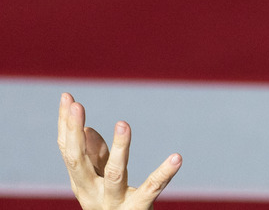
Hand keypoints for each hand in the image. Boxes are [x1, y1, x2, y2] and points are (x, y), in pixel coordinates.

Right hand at [57, 92, 181, 208]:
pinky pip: (153, 188)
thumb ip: (94, 155)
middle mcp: (91, 192)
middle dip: (74, 132)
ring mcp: (114, 202)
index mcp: (80, 181)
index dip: (65, 124)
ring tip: (123, 123)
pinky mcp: (139, 209)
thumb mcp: (98, 180)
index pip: (67, 150)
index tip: (67, 96)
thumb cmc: (110, 203)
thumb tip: (87, 130)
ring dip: (118, 148)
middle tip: (77, 105)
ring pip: (114, 173)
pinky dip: (165, 172)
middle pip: (77, 160)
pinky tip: (177, 157)